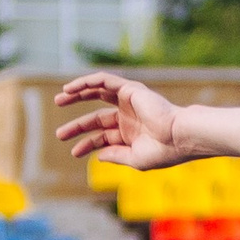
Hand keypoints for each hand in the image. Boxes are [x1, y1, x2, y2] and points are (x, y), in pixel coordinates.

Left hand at [53, 73, 197, 169]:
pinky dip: (87, 82)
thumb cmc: (164, 151)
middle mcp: (128, 116)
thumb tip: (98, 155)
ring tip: (59, 99)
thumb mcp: (136, 158)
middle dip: (77, 125)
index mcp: (131, 134)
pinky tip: (72, 88)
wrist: (180, 136)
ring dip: (77, 94)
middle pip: (96, 118)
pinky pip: (104, 80)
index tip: (74, 153)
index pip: (102, 137)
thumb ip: (116, 155)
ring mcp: (128, 102)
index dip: (87, 144)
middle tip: (59, 134)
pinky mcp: (129, 89)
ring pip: (97, 93)